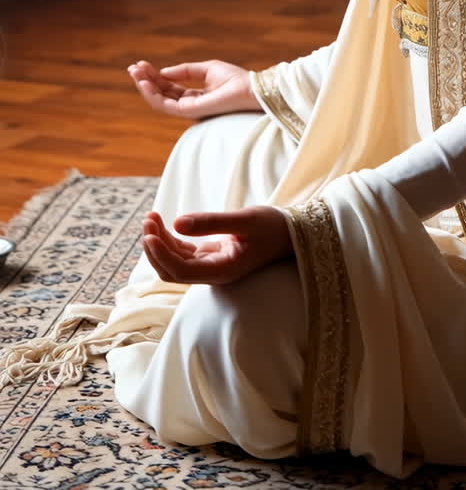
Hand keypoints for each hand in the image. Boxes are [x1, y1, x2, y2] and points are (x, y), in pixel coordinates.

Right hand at [128, 59, 262, 118]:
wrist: (249, 89)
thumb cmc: (234, 79)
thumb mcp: (206, 69)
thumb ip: (185, 70)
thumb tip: (163, 72)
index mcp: (195, 96)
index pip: (169, 87)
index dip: (155, 76)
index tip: (142, 64)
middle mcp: (190, 105)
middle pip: (162, 94)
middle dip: (146, 81)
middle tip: (132, 68)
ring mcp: (189, 110)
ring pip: (160, 101)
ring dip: (145, 88)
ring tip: (135, 73)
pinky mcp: (189, 112)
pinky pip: (165, 106)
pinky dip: (153, 95)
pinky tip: (144, 83)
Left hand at [141, 208, 293, 283]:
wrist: (290, 233)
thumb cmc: (272, 226)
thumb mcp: (244, 220)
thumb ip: (211, 222)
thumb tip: (177, 222)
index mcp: (222, 271)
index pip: (181, 271)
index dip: (161, 255)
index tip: (150, 234)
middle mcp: (213, 273)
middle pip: (172, 271)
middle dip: (155, 249)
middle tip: (148, 220)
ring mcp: (211, 266)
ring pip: (175, 261)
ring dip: (160, 242)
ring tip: (151, 217)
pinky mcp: (211, 256)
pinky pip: (183, 253)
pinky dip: (170, 239)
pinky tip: (163, 223)